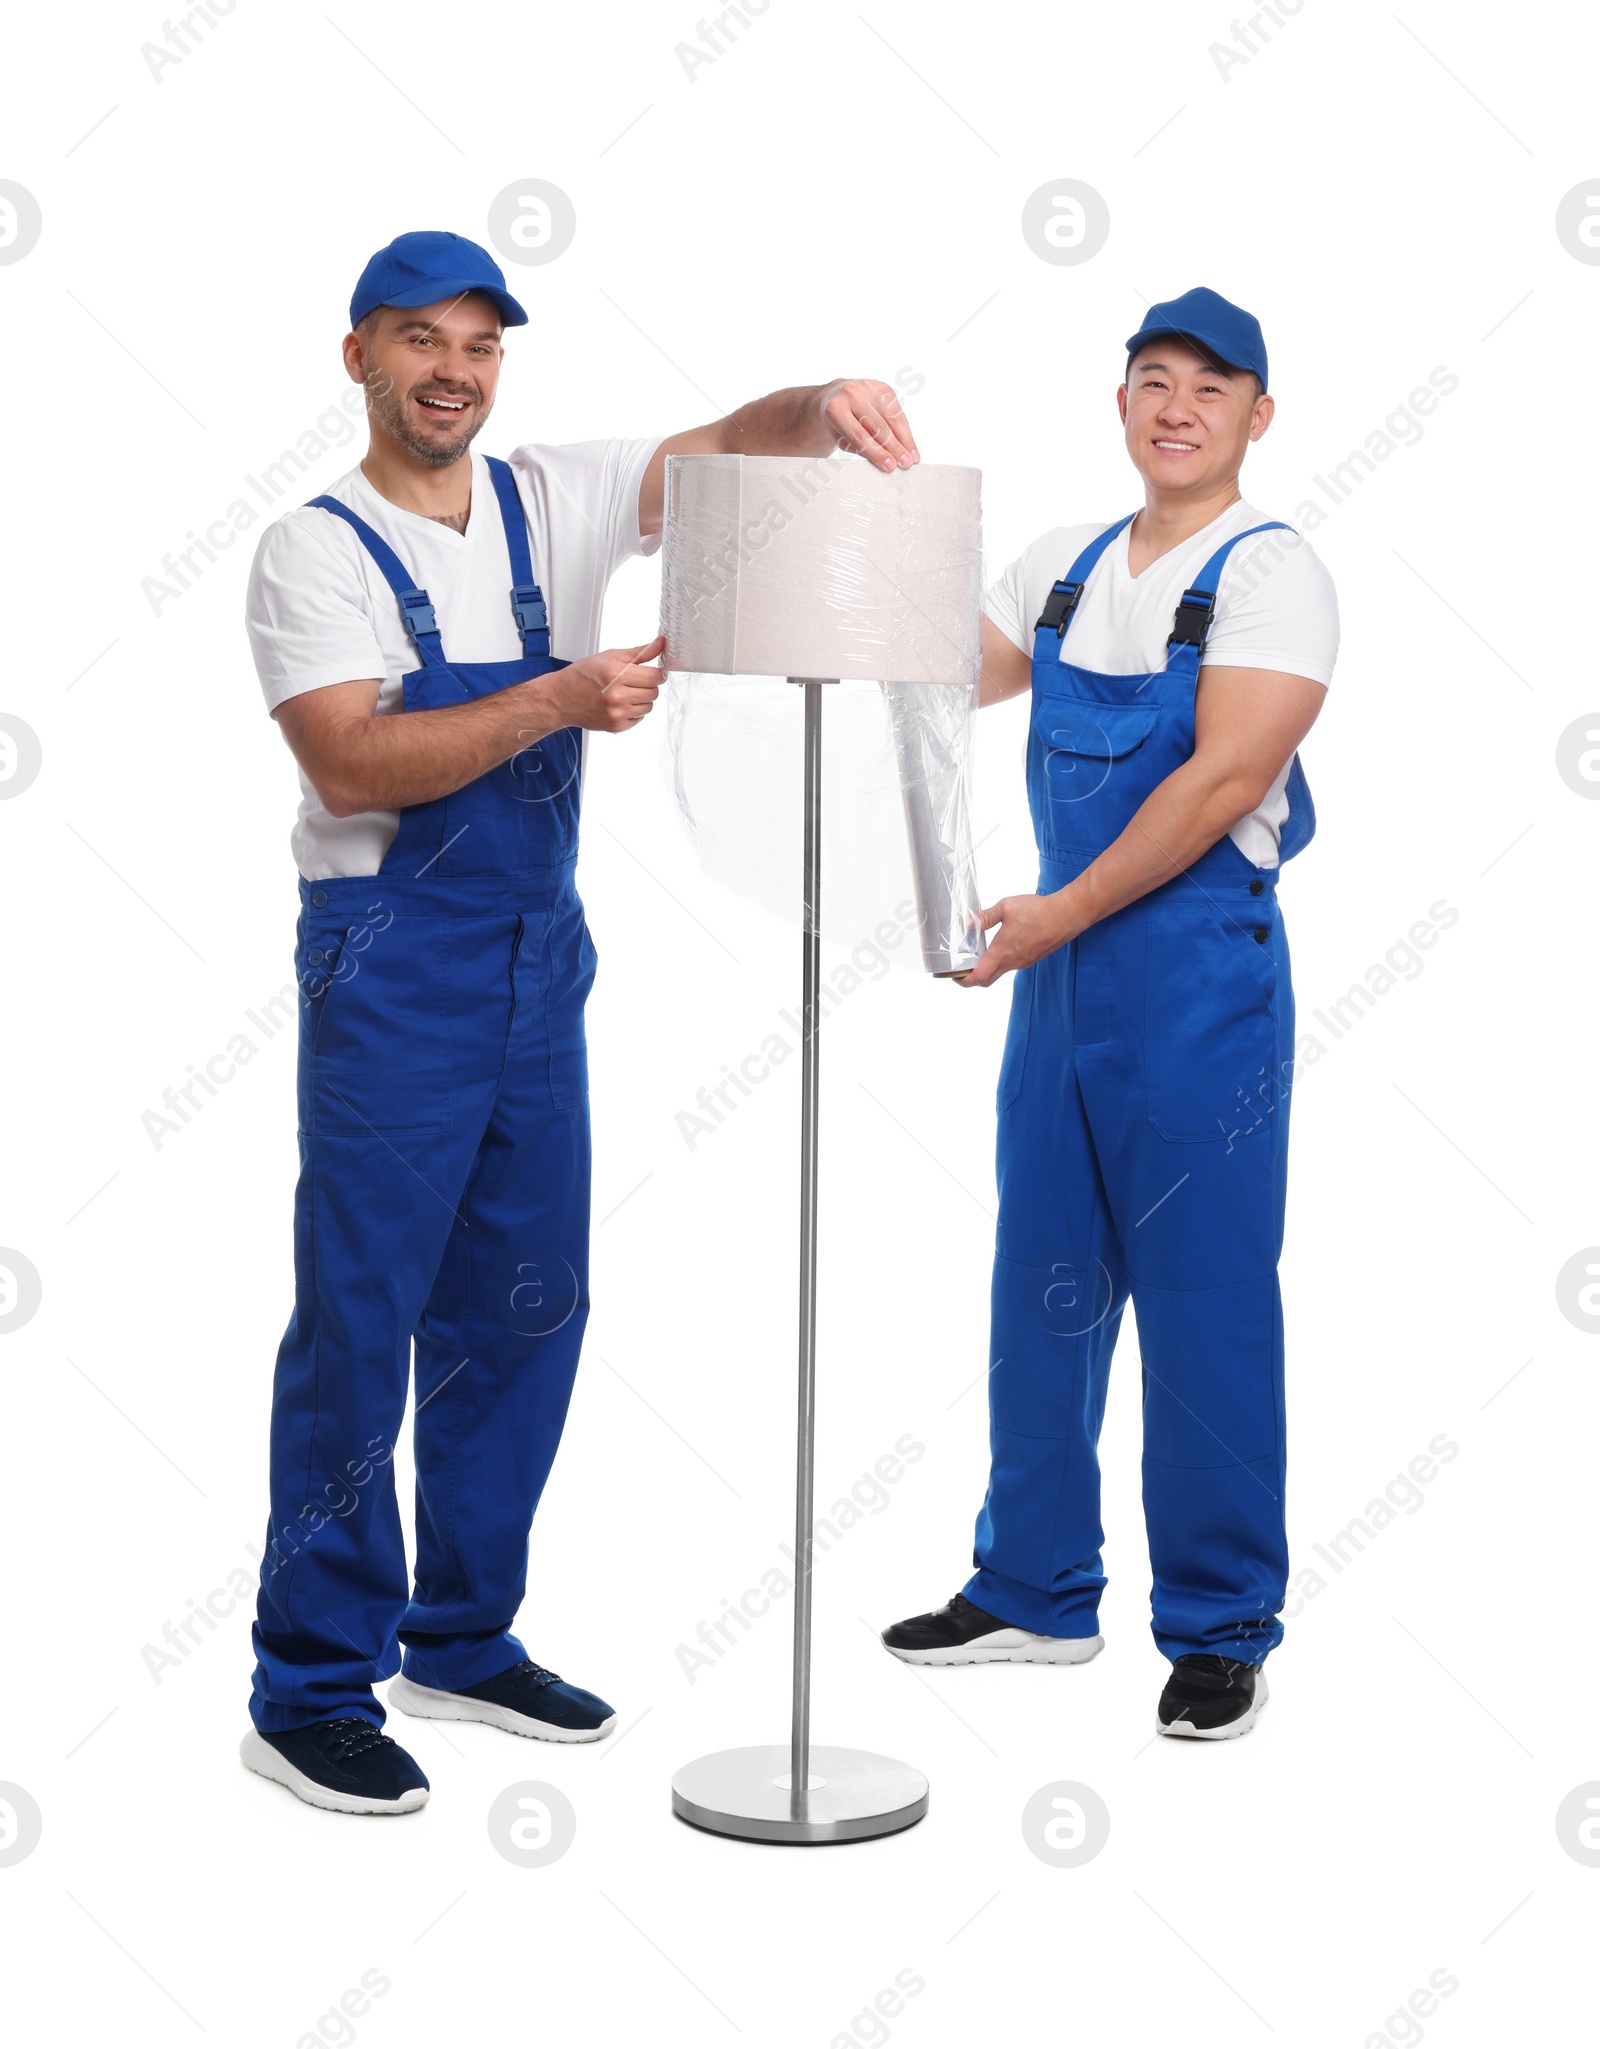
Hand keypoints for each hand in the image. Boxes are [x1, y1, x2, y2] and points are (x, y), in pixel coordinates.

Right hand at [543, 636, 664, 734]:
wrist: (562, 698)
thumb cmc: (582, 676)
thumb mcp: (610, 657)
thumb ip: (638, 653)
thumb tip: (660, 644)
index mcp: (616, 674)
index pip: (654, 676)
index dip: (656, 673)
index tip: (651, 672)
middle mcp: (617, 695)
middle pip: (653, 692)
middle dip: (648, 685)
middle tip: (634, 682)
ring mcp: (616, 713)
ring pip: (648, 707)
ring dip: (642, 699)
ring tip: (625, 693)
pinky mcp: (616, 726)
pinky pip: (639, 719)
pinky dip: (633, 712)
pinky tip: (620, 705)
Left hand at [819, 379, 919, 472]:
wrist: (834, 396)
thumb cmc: (837, 422)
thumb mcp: (840, 438)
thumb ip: (860, 448)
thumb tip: (885, 461)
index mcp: (835, 409)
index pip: (860, 436)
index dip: (877, 452)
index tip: (890, 466)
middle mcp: (851, 395)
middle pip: (878, 426)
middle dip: (895, 447)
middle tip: (905, 463)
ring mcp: (868, 387)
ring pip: (892, 418)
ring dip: (905, 439)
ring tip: (912, 457)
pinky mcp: (882, 386)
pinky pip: (897, 411)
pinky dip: (905, 429)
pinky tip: (910, 443)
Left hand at [953, 893, 1076, 987]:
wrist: (1067, 915)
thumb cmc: (1039, 911)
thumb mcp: (1006, 907)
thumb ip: (985, 917)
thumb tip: (968, 923)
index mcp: (1002, 952)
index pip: (977, 977)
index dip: (962, 980)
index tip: (953, 975)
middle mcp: (1012, 962)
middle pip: (986, 980)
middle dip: (971, 978)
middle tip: (961, 968)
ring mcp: (1023, 962)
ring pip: (999, 972)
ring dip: (986, 968)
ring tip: (978, 953)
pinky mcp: (1031, 958)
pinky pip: (1011, 965)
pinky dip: (1000, 961)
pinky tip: (1000, 945)